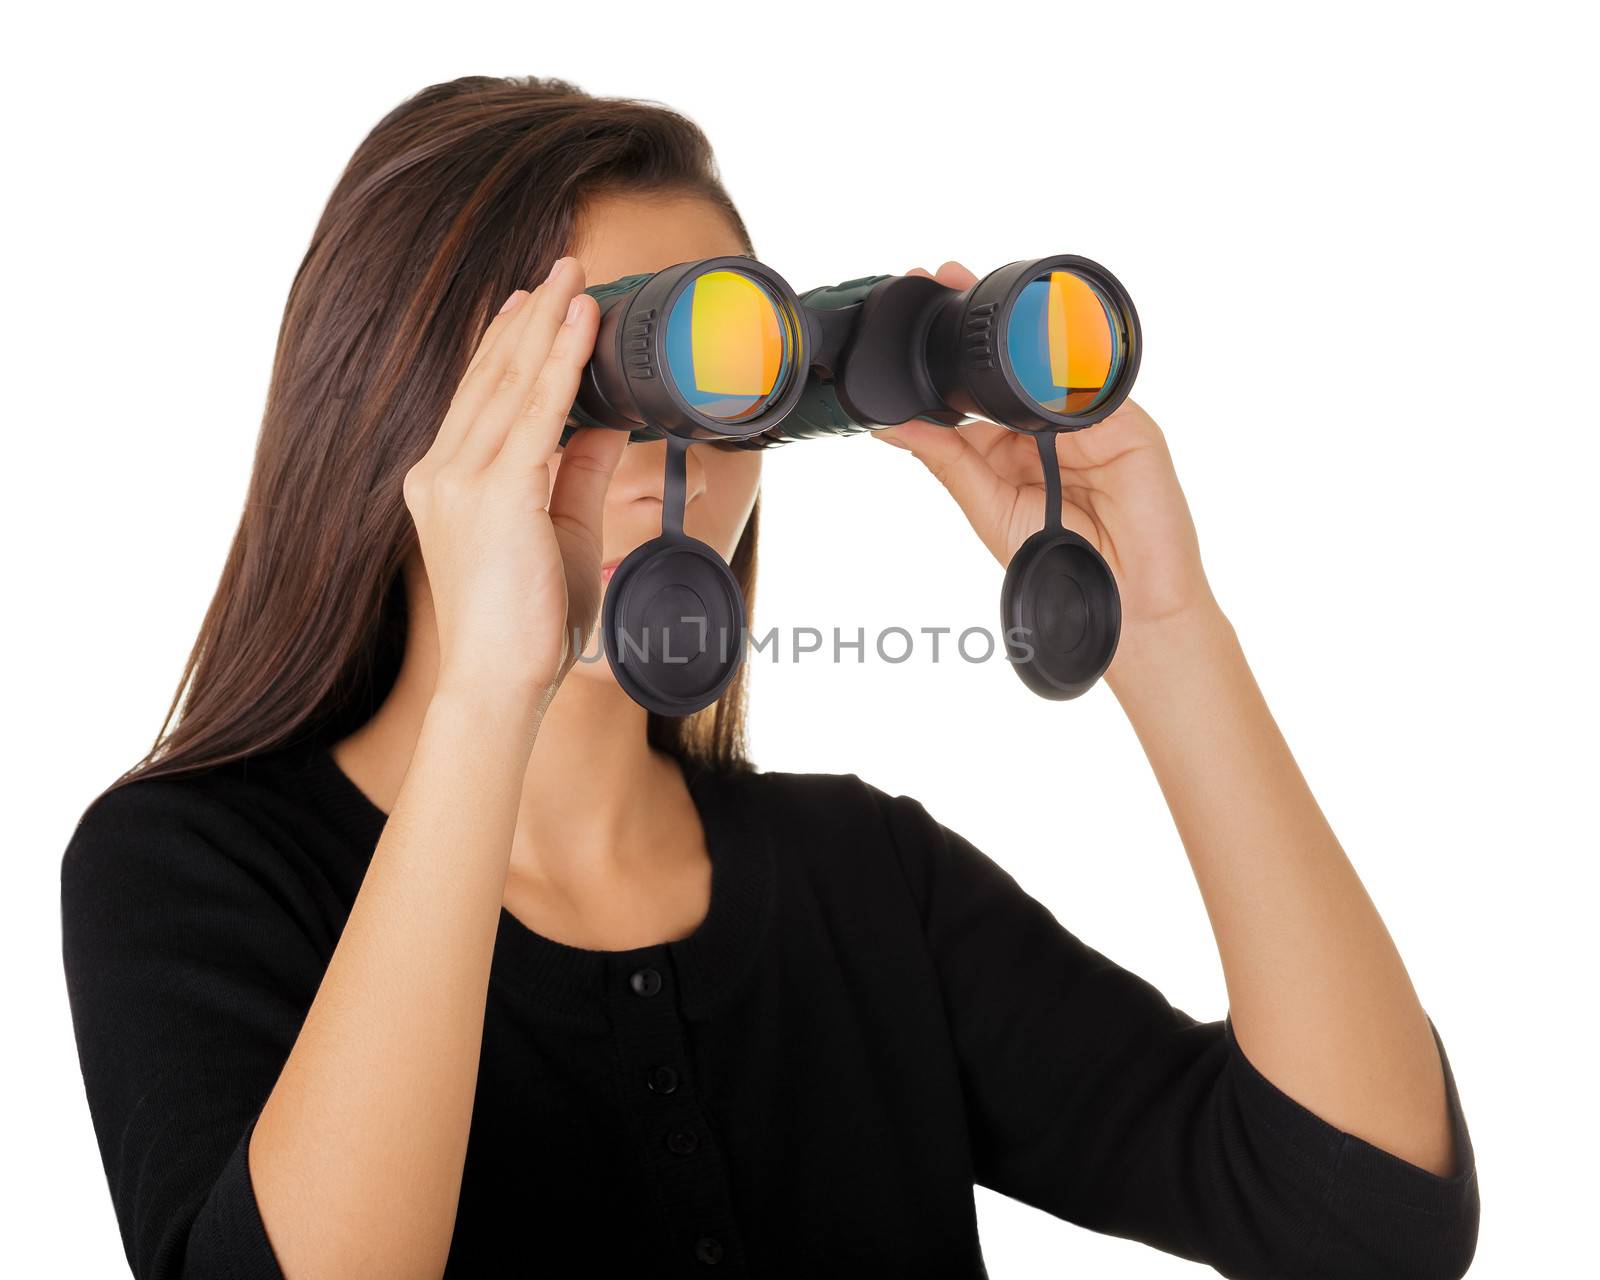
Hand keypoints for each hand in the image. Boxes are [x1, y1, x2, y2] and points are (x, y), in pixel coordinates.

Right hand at [403, 257, 626, 716]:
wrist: (497, 682)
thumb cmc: (527, 624)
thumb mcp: (560, 534)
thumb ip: (573, 473)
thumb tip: (600, 422)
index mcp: (445, 484)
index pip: (480, 398)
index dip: (507, 344)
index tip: (531, 303)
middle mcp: (442, 473)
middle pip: (491, 377)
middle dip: (530, 317)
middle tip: (562, 266)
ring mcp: (461, 480)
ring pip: (511, 383)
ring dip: (548, 324)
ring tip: (577, 277)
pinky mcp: (494, 493)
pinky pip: (537, 412)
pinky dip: (561, 362)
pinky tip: (579, 324)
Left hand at [874, 261, 1218, 645]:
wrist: (1126, 602)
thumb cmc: (1057, 564)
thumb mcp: (988, 507)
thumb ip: (946, 460)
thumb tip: (891, 425)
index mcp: (1006, 445)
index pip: (970, 389)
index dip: (943, 355)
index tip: (912, 313)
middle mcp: (1045, 426)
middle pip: (1008, 362)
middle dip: (975, 323)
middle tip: (939, 275)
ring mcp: (1087, 420)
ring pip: (1050, 360)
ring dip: (1017, 329)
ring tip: (976, 295)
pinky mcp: (1126, 423)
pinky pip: (1095, 383)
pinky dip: (1068, 364)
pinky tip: (1038, 348)